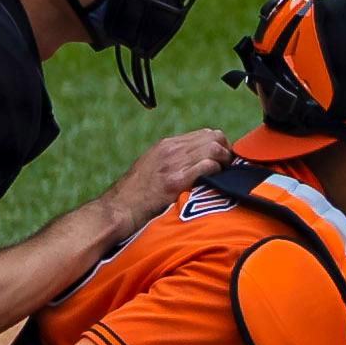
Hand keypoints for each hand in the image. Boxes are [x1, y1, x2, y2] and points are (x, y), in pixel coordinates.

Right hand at [101, 128, 233, 231]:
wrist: (117, 210)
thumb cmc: (137, 195)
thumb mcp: (153, 167)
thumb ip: (174, 160)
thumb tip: (202, 162)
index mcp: (166, 145)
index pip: (206, 134)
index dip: (221, 146)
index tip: (224, 162)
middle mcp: (170, 150)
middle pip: (214, 137)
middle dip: (227, 152)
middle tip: (227, 170)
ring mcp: (172, 164)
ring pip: (213, 149)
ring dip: (224, 163)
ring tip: (222, 177)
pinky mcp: (174, 181)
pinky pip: (208, 166)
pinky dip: (217, 173)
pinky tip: (213, 184)